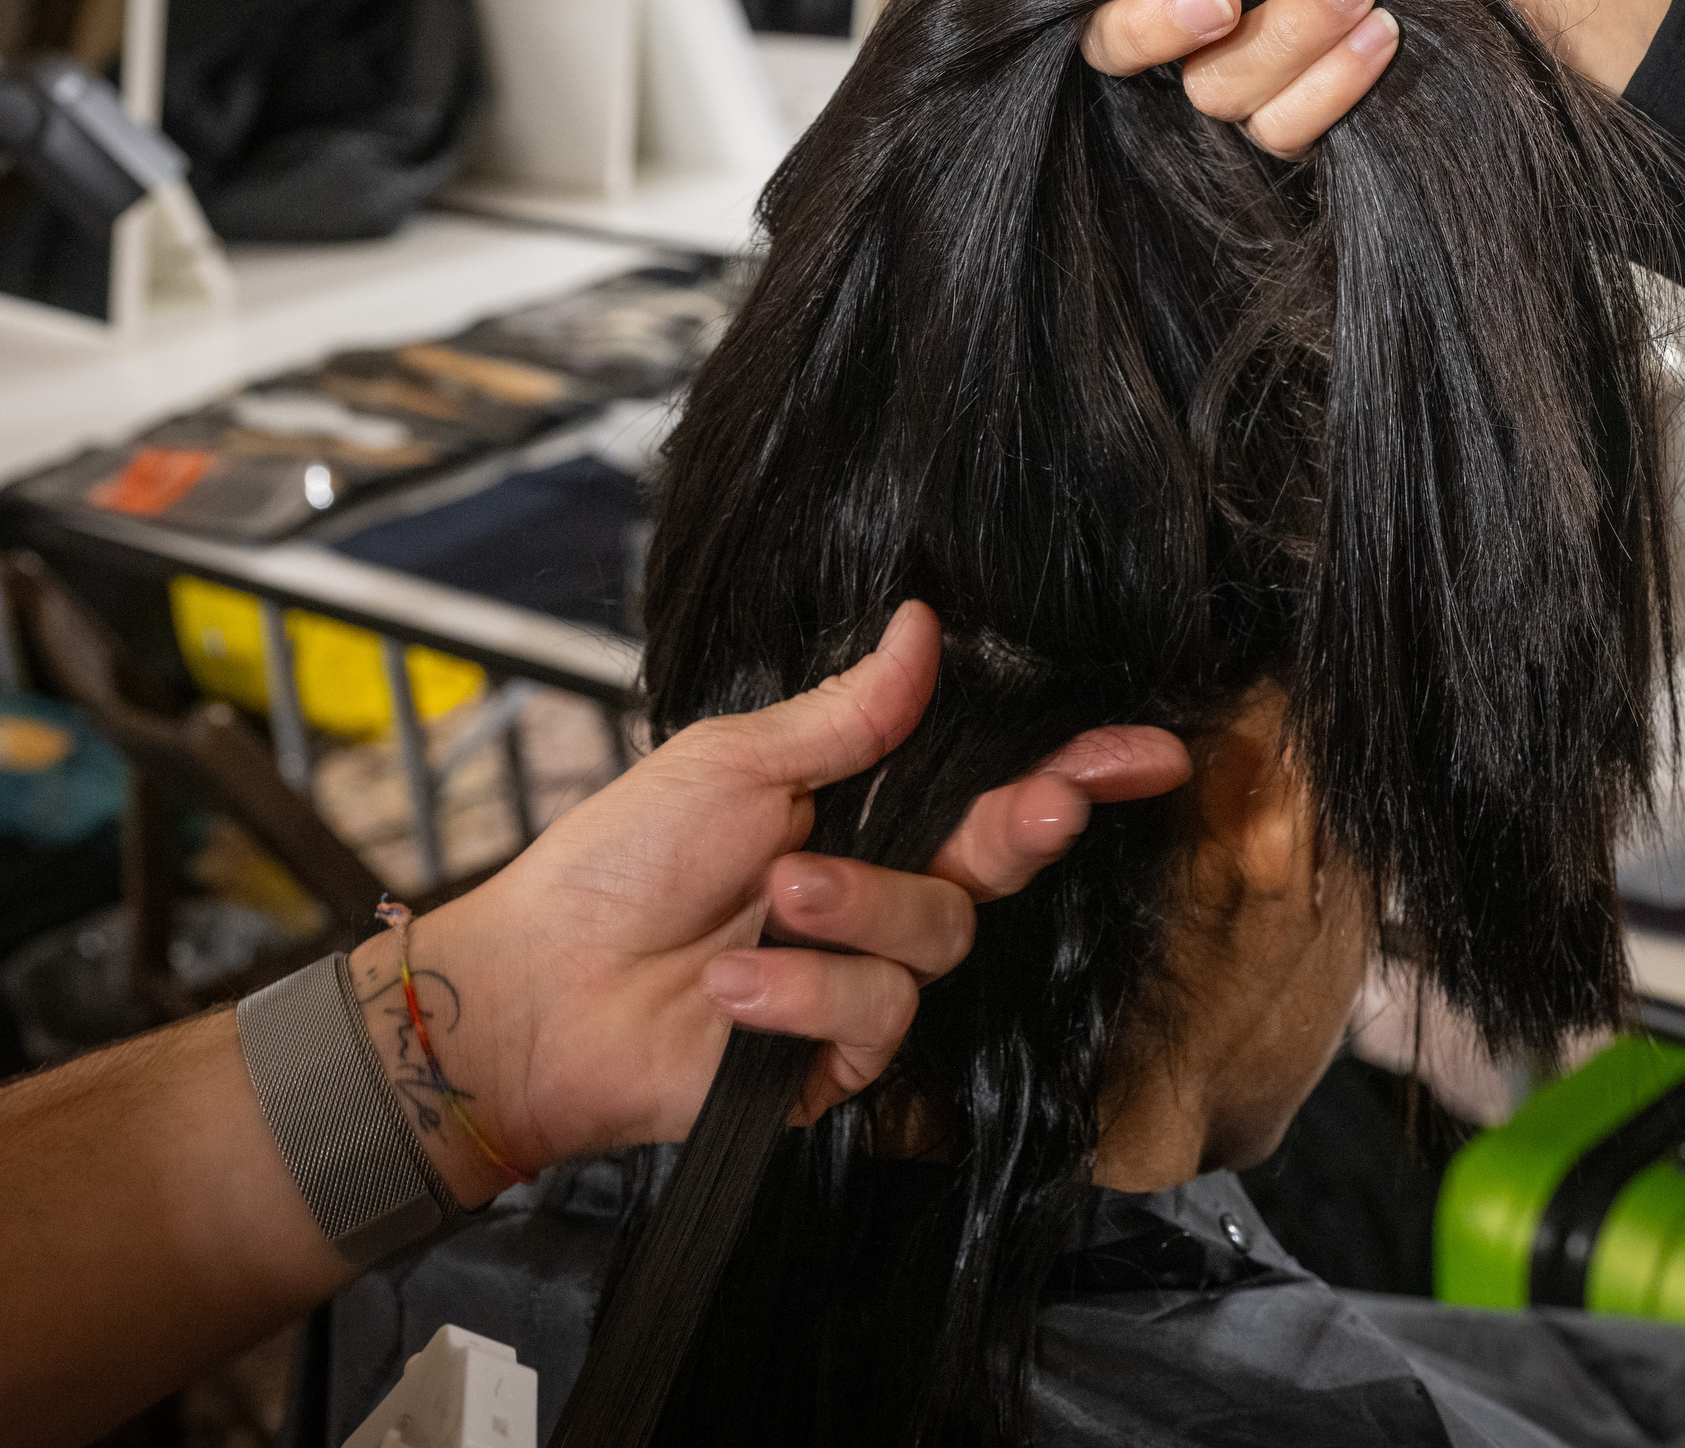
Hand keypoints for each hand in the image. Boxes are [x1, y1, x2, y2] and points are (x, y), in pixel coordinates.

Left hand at [373, 602, 1190, 1200]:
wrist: (540, 990)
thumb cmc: (618, 863)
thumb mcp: (734, 762)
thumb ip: (847, 715)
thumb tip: (923, 625)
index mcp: (861, 810)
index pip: (989, 785)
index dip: (1072, 769)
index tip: (1143, 752)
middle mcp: (878, 892)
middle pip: (996, 860)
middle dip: (1023, 825)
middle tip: (1035, 805)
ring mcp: (862, 978)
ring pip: (940, 937)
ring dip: (858, 913)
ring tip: (770, 905)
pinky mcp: (840, 1058)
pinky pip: (878, 1017)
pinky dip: (803, 994)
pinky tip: (734, 988)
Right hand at [1079, 0, 1680, 153]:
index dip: (1137, 7)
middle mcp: (1222, 12)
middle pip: (1138, 56)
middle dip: (1186, 28)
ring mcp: (1265, 75)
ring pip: (1220, 95)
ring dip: (1294, 37)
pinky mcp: (1313, 128)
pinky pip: (1280, 132)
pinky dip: (1333, 84)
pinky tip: (1385, 39)